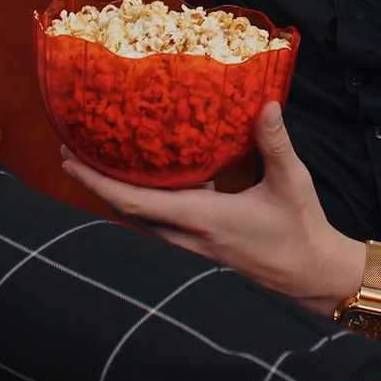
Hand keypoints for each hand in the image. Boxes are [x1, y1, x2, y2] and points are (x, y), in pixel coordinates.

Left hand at [62, 102, 366, 317]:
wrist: (311, 277)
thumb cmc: (300, 230)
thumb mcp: (290, 182)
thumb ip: (274, 142)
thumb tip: (266, 103)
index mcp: (201, 218)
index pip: (133, 203)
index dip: (96, 182)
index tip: (69, 159)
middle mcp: (186, 237)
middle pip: (125, 213)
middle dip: (94, 184)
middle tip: (71, 153)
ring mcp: (190, 250)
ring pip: (139, 223)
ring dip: (115, 197)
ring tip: (98, 165)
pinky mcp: (199, 253)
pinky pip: (157, 228)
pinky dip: (141, 207)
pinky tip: (146, 186)